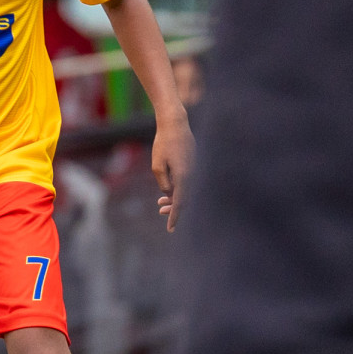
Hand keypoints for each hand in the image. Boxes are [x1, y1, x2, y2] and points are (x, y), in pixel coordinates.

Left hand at [153, 116, 194, 231]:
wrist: (175, 124)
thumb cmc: (163, 143)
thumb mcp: (157, 165)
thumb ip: (163, 182)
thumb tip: (169, 193)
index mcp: (184, 176)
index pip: (180, 202)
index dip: (175, 217)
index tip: (170, 229)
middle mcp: (192, 174)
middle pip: (185, 198)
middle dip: (174, 208)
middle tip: (160, 211)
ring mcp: (195, 168)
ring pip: (187, 190)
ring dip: (174, 198)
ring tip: (160, 203)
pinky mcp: (193, 164)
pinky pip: (188, 181)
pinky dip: (178, 188)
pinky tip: (168, 190)